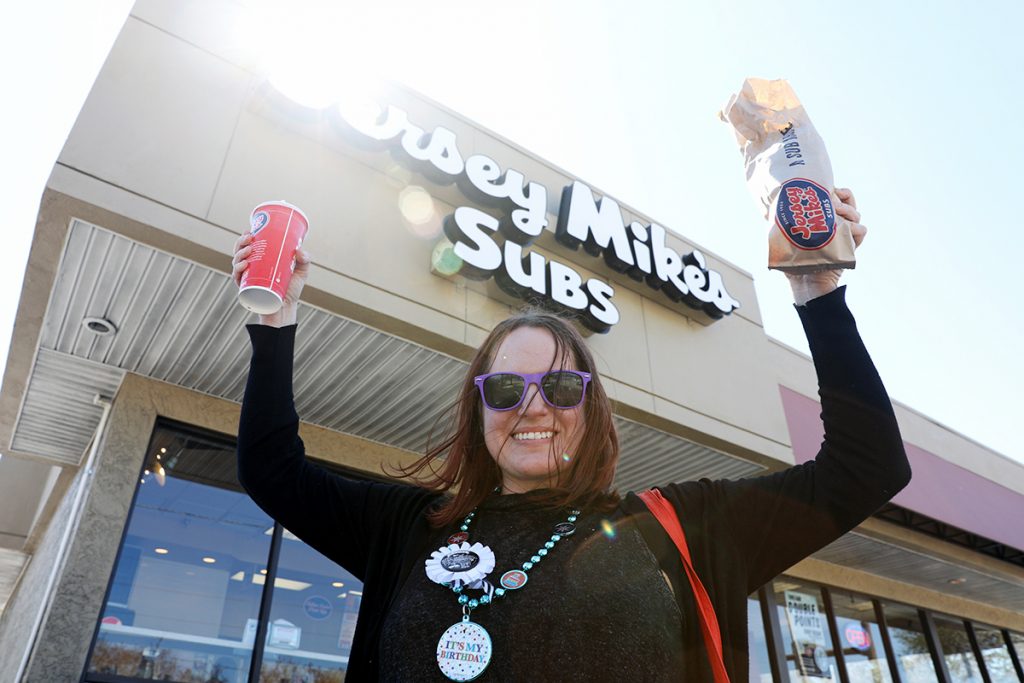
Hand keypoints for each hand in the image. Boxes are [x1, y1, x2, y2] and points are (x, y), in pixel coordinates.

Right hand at [232, 231, 311, 326]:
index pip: (249, 246)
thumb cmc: (291, 290)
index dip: (245, 237)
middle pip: (240, 251)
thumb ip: (304, 260)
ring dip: (240, 253)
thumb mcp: (300, 273)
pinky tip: (243, 265)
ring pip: (237, 261)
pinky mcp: (245, 288)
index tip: (250, 230)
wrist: (286, 309)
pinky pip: (237, 277)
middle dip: (241, 242)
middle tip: (249, 238)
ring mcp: (247, 278)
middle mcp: (251, 268)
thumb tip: (300, 250)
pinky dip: (237, 270)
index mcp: (260, 261)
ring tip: (249, 250)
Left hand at [786, 187, 866, 304]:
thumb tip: (768, 207)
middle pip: (848, 201)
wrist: (805, 283)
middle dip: (843, 196)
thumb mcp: (784, 239)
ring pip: (856, 213)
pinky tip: (846, 228)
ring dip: (848, 210)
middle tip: (831, 200)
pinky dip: (856, 228)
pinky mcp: (852, 245)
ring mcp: (845, 234)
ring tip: (836, 213)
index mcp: (822, 219)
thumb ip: (781, 224)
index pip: (834, 196)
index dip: (833, 190)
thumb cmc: (793, 261)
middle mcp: (836, 224)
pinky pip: (861, 230)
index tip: (825, 189)